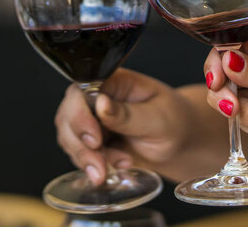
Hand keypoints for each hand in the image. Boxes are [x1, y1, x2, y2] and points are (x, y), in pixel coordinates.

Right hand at [55, 69, 223, 184]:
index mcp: (112, 82)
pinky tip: (117, 166)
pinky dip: (92, 165)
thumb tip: (101, 104)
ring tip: (119, 165)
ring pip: (68, 137)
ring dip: (86, 158)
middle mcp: (95, 97)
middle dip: (80, 145)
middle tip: (100, 165)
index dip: (80, 115)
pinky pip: (77, 153)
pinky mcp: (89, 139)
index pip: (80, 92)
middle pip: (67, 116)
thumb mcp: (158, 119)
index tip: (95, 139)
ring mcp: (90, 118)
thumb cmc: (174, 122)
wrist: (179, 142)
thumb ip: (128, 114)